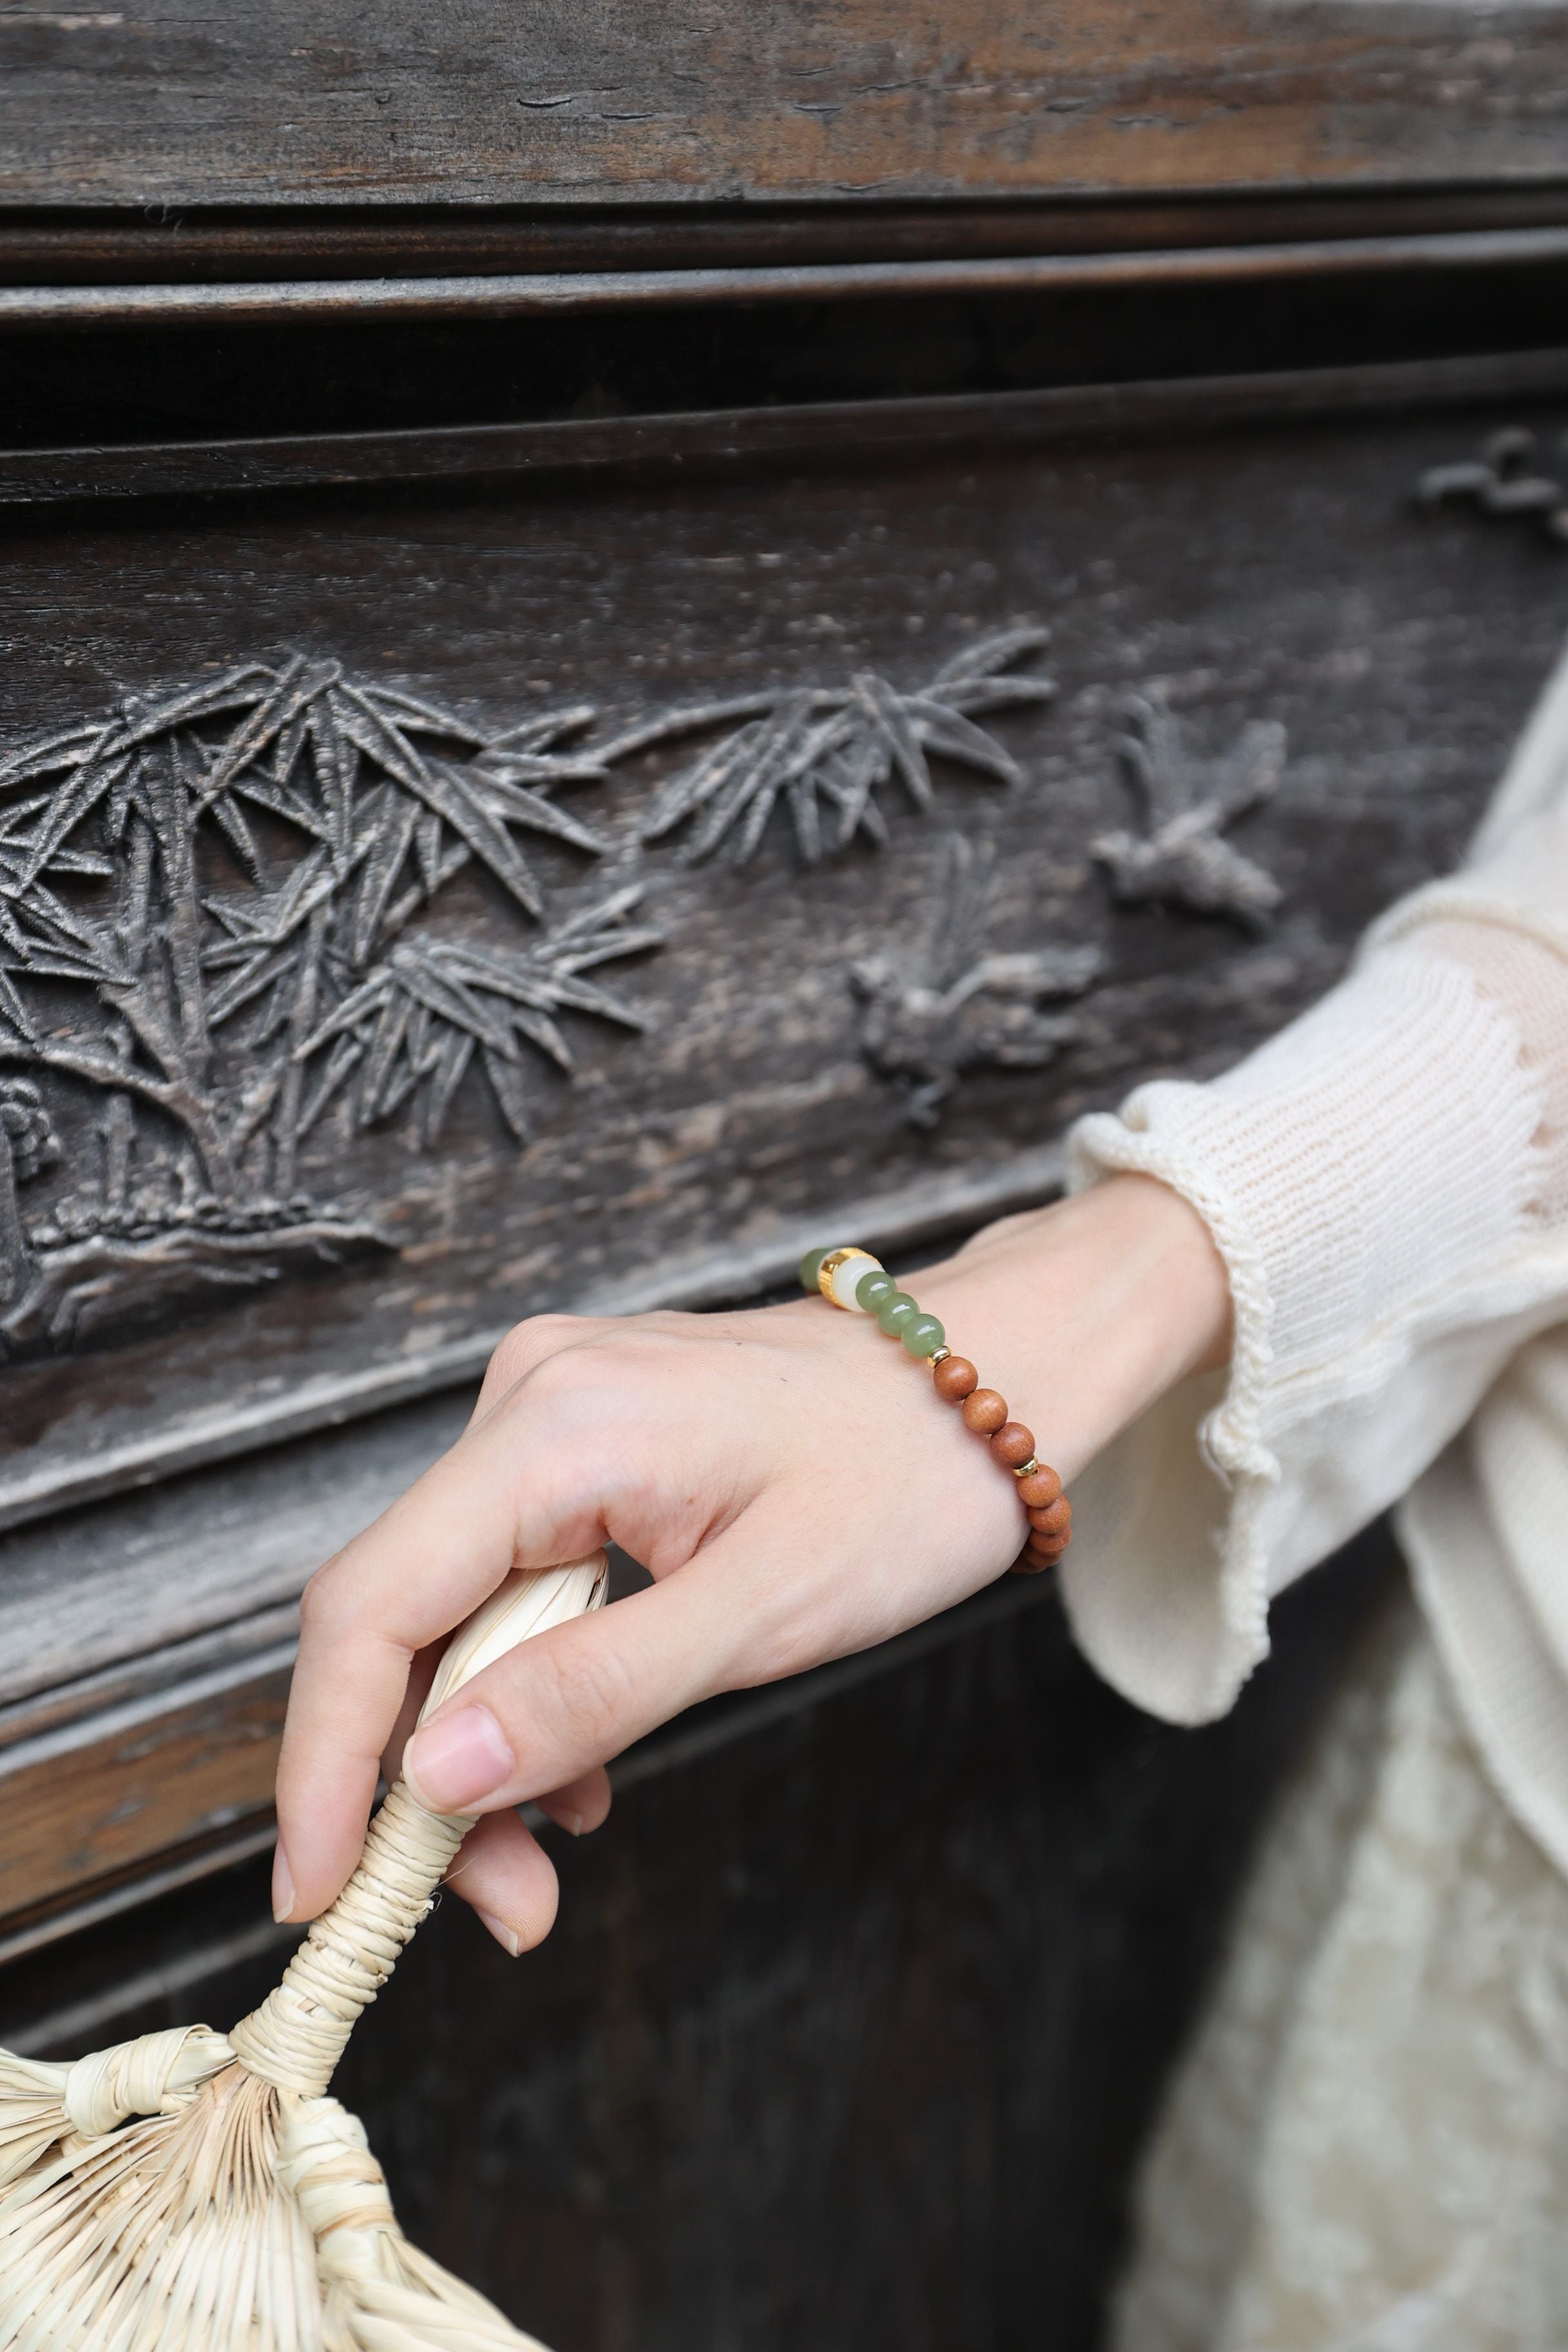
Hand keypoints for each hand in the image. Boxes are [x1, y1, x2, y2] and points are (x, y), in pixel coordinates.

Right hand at [273, 1175, 1229, 1951]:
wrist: (996, 1380)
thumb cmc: (910, 1480)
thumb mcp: (765, 1610)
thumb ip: (596, 1688)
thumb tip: (437, 1774)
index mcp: (556, 1423)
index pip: (375, 1604)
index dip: (329, 1761)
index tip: (322, 1895)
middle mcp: (528, 1400)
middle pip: (406, 1618)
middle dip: (427, 1779)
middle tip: (502, 1909)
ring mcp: (551, 1416)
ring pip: (455, 1613)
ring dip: (485, 1748)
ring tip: (550, 1863)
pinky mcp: (582, 1448)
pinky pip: (511, 1583)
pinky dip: (531, 1688)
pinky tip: (582, 1768)